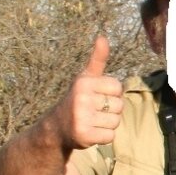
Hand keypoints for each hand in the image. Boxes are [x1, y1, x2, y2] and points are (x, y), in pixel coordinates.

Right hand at [53, 35, 124, 150]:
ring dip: (107, 125)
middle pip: (119, 106)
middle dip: (111, 111)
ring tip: (92, 121)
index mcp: (83, 82)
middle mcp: (81, 98)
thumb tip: (102, 37)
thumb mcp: (85, 78)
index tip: (97, 96)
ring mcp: (81, 117)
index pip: (117, 87)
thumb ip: (97, 60)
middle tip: (94, 112)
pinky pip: (110, 136)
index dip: (111, 94)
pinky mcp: (83, 135)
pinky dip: (103, 137)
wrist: (56, 128)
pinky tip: (91, 133)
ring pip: (116, 122)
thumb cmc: (77, 100)